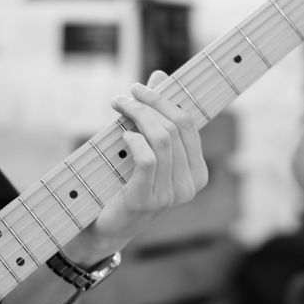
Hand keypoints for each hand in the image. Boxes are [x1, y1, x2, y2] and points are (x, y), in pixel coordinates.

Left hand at [71, 72, 209, 256]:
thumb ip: (156, 116)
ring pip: (161, 139)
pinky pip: (147, 159)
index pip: (189, 124)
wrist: (105, 228)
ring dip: (136, 116)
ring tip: (118, 108)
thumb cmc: (125, 184)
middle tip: (123, 96)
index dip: (164, 100)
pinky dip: (134, 140)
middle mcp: (189, 186)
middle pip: (174, 128)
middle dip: (147, 104)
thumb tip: (160, 75)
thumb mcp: (145, 150)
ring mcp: (170, 195)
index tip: (140, 87)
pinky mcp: (147, 200)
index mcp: (198, 173)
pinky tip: (123, 135)